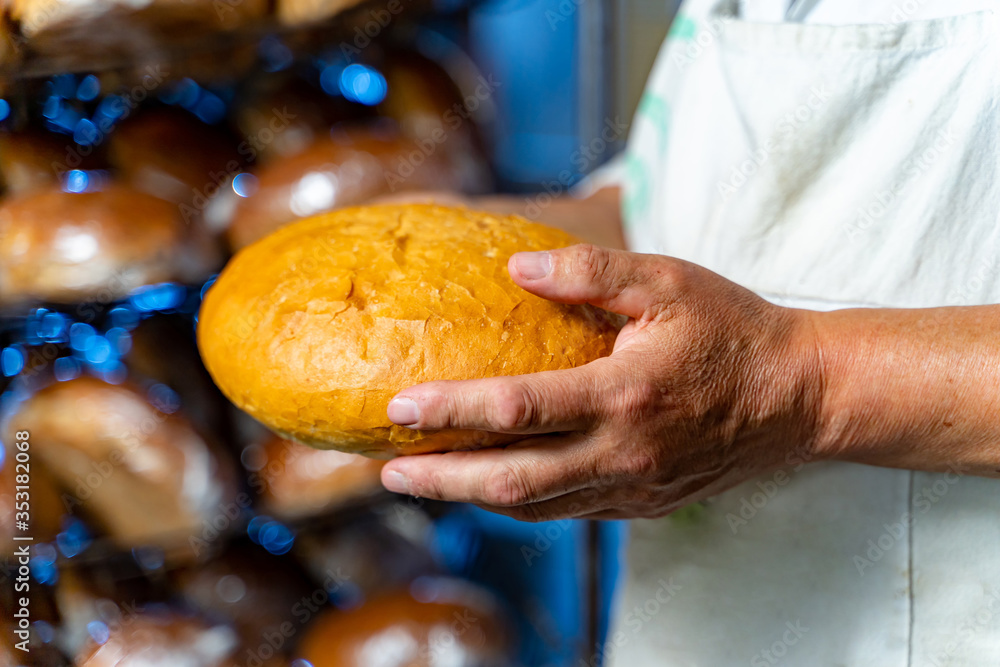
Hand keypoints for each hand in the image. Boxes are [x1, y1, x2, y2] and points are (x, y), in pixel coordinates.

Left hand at [380, 245, 824, 520]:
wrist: (802, 397)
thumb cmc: (735, 331)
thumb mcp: (667, 282)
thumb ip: (589, 271)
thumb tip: (515, 267)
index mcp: (623, 394)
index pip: (516, 410)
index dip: (450, 412)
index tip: (397, 408)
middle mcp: (622, 452)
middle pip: (511, 480)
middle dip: (442, 481)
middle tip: (386, 472)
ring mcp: (634, 486)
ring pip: (536, 506)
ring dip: (473, 497)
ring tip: (425, 483)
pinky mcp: (643, 503)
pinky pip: (569, 511)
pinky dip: (521, 501)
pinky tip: (491, 486)